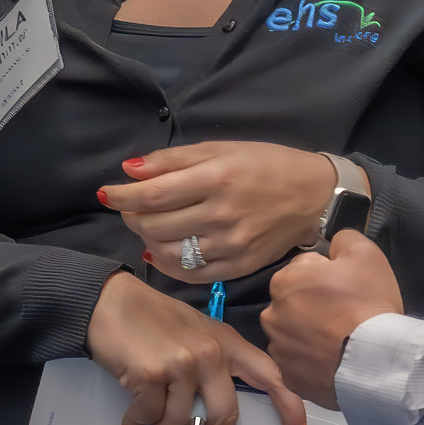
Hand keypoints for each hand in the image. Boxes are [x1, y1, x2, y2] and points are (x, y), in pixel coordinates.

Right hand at [86, 271, 307, 424]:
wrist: (110, 302)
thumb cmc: (152, 319)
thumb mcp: (196, 333)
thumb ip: (215, 362)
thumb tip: (218, 409)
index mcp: (228, 342)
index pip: (270, 375)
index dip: (288, 405)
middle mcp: (211, 353)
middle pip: (225, 413)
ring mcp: (182, 363)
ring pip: (181, 421)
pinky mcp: (152, 374)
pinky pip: (149, 416)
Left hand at [101, 142, 349, 282]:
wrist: (315, 196)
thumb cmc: (267, 165)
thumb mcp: (223, 150)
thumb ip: (174, 159)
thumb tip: (129, 170)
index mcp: (217, 177)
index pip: (153, 194)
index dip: (122, 196)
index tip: (108, 194)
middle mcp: (222, 213)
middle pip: (155, 225)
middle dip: (133, 217)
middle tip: (133, 209)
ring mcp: (231, 245)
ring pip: (168, 252)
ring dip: (148, 240)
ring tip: (150, 228)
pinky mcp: (239, 267)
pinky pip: (190, 274)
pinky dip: (168, 264)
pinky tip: (164, 251)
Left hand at [260, 230, 403, 410]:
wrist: (375, 358)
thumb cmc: (368, 302)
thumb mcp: (365, 252)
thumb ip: (343, 238)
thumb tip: (334, 244)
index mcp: (284, 282)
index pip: (302, 270)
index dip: (326, 275)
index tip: (344, 287)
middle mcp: (272, 315)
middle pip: (294, 302)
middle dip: (313, 304)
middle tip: (344, 312)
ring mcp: (279, 350)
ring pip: (294, 334)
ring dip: (310, 333)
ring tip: (340, 338)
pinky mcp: (290, 378)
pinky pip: (299, 363)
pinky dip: (312, 361)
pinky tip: (334, 358)